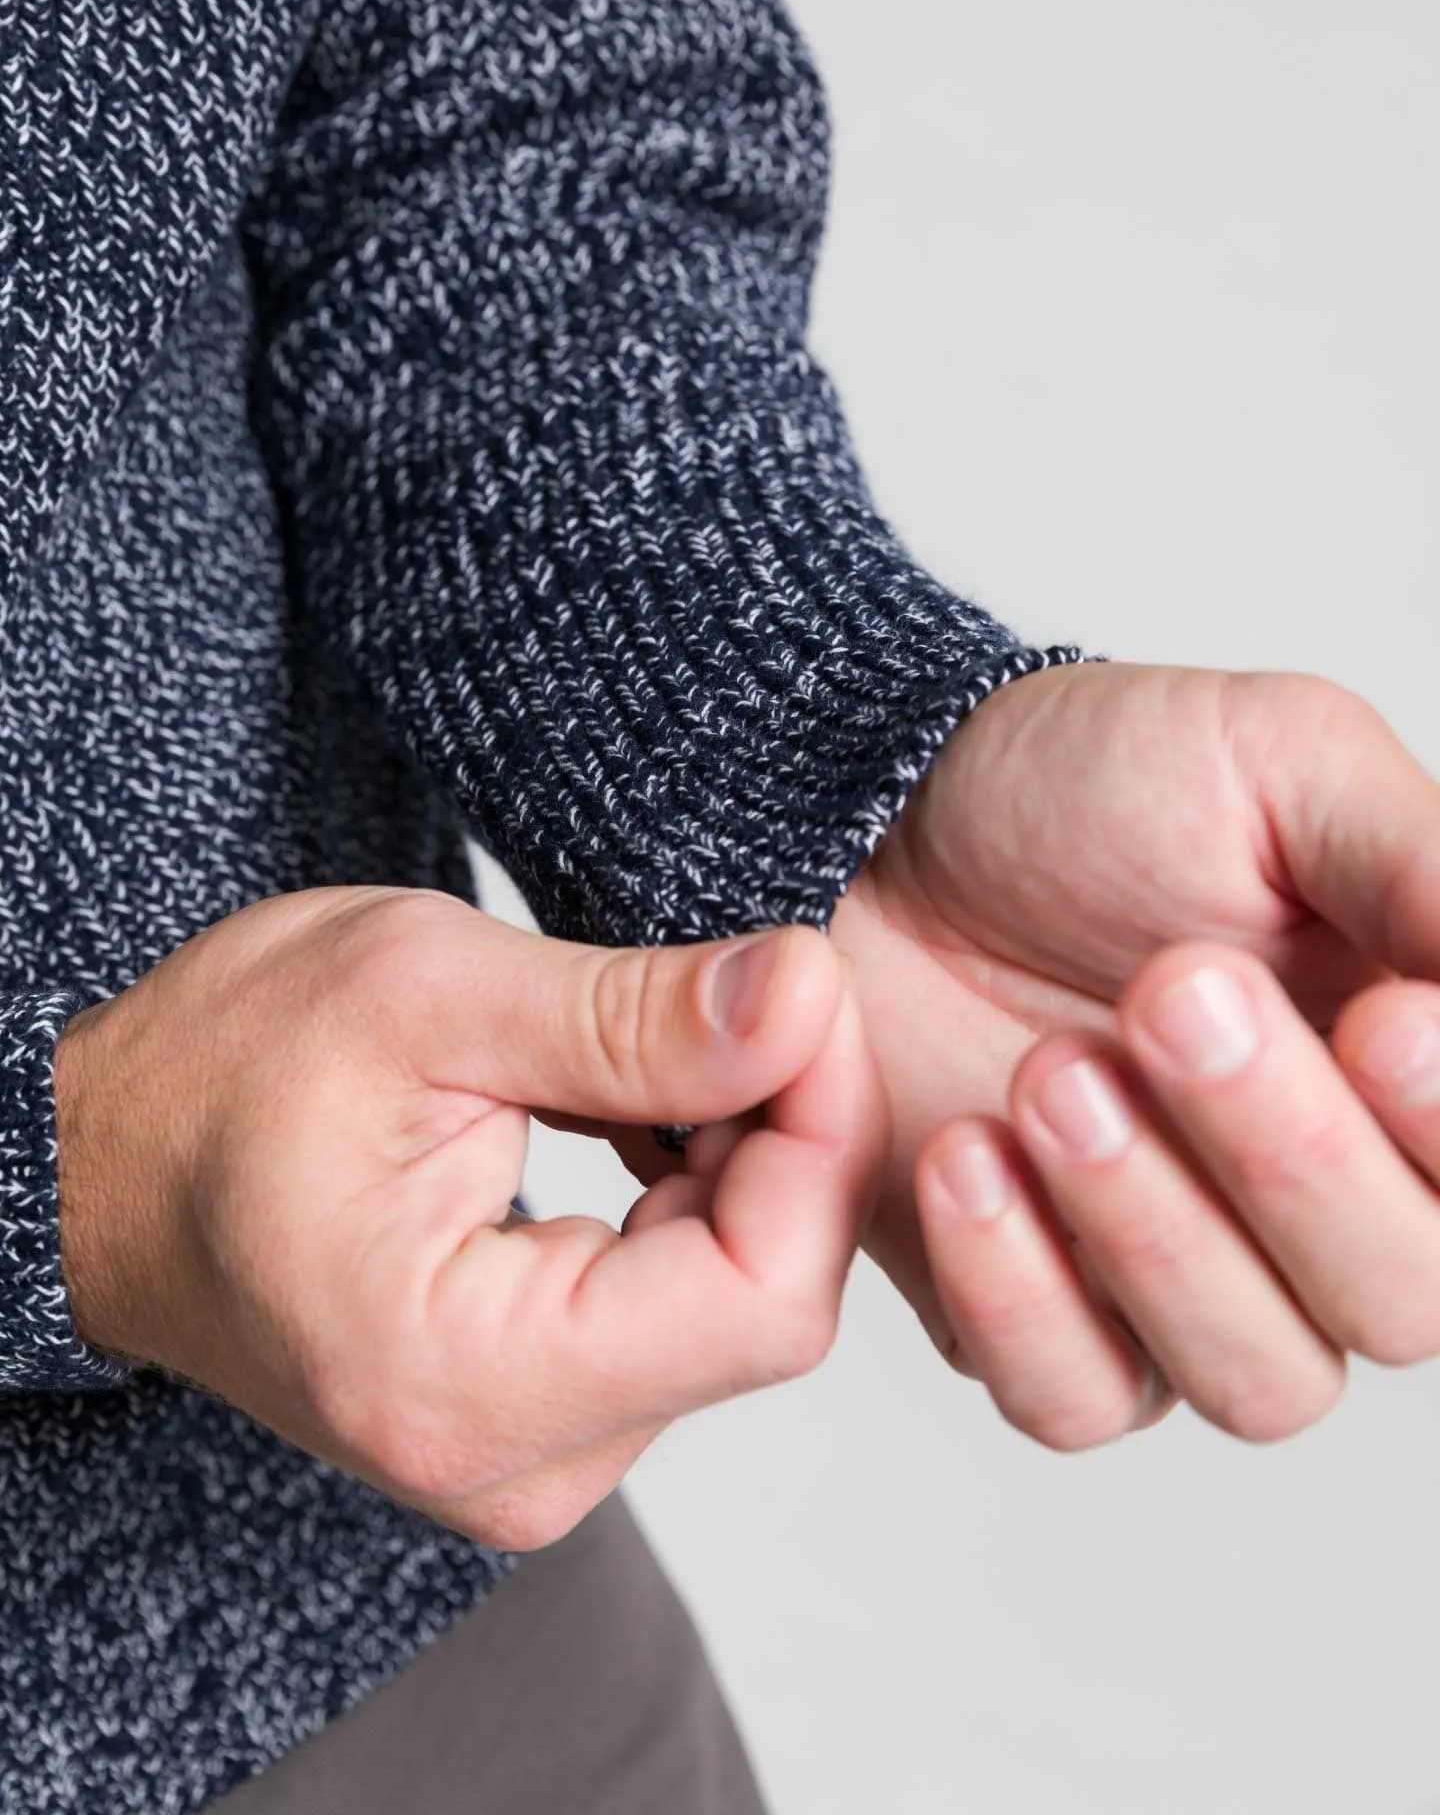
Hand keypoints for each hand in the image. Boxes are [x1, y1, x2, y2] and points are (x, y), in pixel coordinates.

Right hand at [53, 887, 884, 1547]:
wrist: (111, 1165)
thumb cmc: (227, 1070)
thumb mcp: (425, 993)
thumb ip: (630, 1015)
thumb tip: (810, 993)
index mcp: (464, 1382)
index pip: (764, 1299)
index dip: (820, 1131)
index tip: (800, 994)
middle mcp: (511, 1469)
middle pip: (769, 1308)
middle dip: (789, 1134)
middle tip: (741, 993)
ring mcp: (533, 1463)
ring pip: (744, 1308)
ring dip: (744, 1161)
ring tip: (665, 1048)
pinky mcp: (546, 1428)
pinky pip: (691, 1318)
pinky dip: (699, 1202)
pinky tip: (643, 1117)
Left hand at [830, 661, 1439, 1448]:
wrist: (887, 819)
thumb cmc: (1095, 786)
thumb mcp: (1279, 759)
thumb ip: (1423, 867)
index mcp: (1417, 1075)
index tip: (1378, 1024)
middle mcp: (1333, 1208)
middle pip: (1403, 1298)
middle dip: (1290, 1156)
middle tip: (1167, 997)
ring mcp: (1193, 1281)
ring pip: (1262, 1380)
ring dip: (1156, 1232)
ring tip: (1048, 1075)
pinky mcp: (1045, 1319)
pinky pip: (1076, 1401)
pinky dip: (1023, 1297)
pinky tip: (964, 1155)